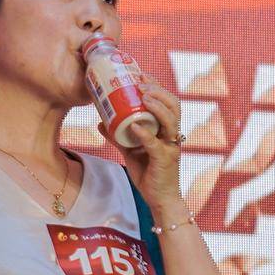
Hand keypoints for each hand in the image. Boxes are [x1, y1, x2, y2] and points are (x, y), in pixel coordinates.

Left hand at [112, 63, 187, 209]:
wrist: (160, 200)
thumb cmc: (149, 174)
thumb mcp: (130, 151)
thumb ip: (118, 136)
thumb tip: (100, 121)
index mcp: (167, 129)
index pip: (168, 101)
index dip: (157, 85)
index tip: (141, 74)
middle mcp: (172, 135)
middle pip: (173, 105)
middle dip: (158, 91)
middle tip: (140, 84)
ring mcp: (170, 147)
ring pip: (170, 120)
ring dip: (157, 107)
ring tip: (143, 97)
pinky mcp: (164, 160)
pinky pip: (156, 143)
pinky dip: (145, 133)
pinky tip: (134, 126)